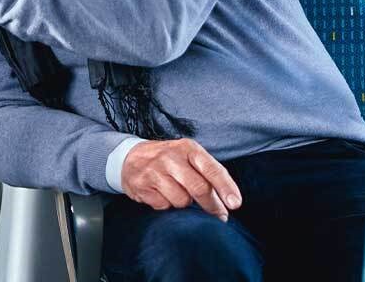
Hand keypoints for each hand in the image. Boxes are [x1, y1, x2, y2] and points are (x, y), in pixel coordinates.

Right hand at [120, 138, 242, 220]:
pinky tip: (162, 194)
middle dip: (212, 206)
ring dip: (184, 203)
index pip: (211, 169)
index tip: (235, 203)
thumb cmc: (169, 160)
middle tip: (220, 216)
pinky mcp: (141, 185)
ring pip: (181, 200)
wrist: (129, 157)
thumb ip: (208, 173)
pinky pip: (163, 206)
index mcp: (188, 148)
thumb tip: (228, 201)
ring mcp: (154, 171)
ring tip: (178, 194)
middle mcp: (171, 158)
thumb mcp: (189, 156)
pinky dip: (166, 205)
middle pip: (199, 188)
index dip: (226, 187)